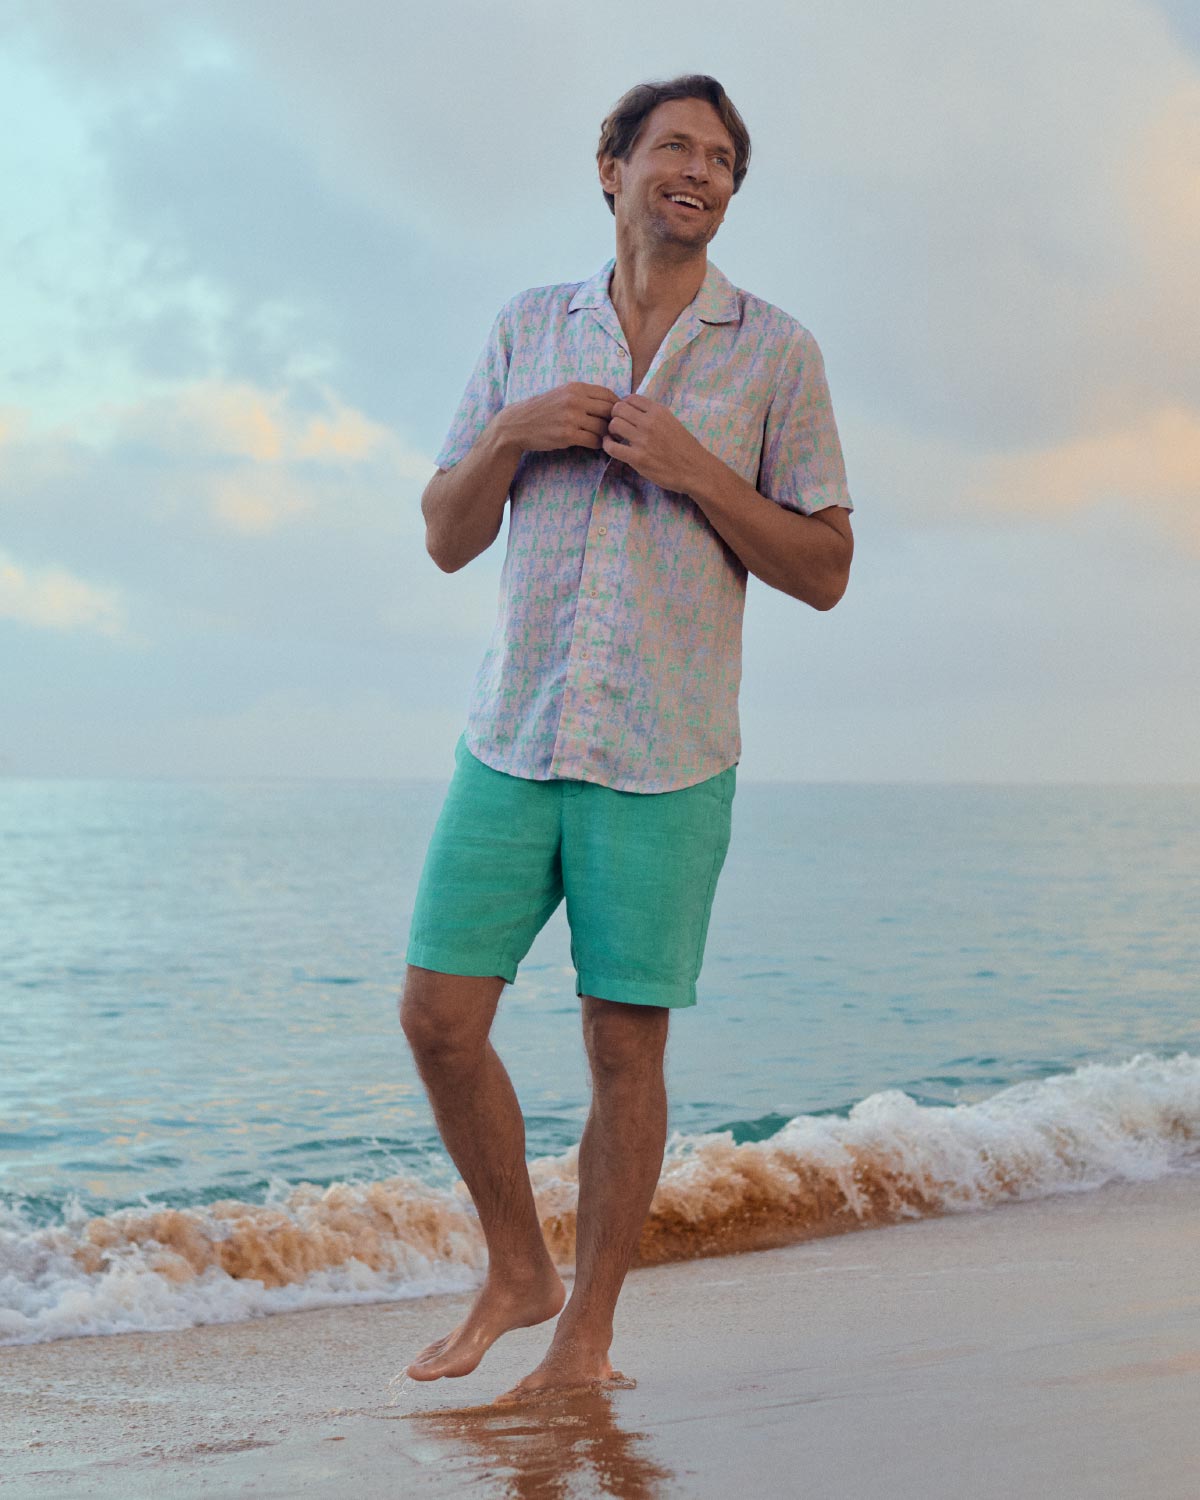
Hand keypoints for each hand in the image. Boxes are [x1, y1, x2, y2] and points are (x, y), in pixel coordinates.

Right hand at [499, 382, 617, 453]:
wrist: (518, 424)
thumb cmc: (542, 410)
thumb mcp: (562, 394)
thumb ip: (583, 396)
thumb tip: (610, 402)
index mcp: (575, 388)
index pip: (608, 394)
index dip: (617, 406)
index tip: (618, 415)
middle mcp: (574, 400)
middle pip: (609, 411)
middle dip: (614, 422)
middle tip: (615, 429)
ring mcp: (571, 418)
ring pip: (603, 428)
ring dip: (607, 435)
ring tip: (605, 438)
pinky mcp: (567, 435)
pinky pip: (593, 441)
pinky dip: (598, 444)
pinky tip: (594, 444)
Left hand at [601, 395, 713, 493]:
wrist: (695, 470)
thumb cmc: (685, 448)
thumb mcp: (672, 422)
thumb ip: (654, 416)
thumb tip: (635, 412)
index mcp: (659, 411)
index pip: (631, 398)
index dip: (623, 405)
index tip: (625, 415)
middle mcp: (650, 422)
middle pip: (618, 409)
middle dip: (615, 416)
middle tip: (618, 426)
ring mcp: (643, 440)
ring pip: (614, 424)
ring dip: (611, 430)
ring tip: (616, 437)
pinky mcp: (638, 458)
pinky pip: (612, 447)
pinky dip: (608, 445)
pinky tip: (612, 446)